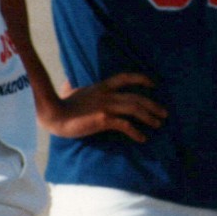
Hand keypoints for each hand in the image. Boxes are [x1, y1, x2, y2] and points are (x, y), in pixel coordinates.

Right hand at [44, 72, 165, 140]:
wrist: (52, 115)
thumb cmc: (59, 105)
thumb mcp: (68, 90)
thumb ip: (73, 86)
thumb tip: (69, 82)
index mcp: (100, 86)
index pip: (125, 77)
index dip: (141, 78)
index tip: (153, 84)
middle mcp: (106, 94)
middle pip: (136, 97)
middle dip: (153, 105)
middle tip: (164, 113)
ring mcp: (105, 106)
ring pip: (135, 109)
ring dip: (149, 117)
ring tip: (158, 124)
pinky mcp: (103, 120)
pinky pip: (125, 125)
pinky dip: (136, 132)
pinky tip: (142, 138)